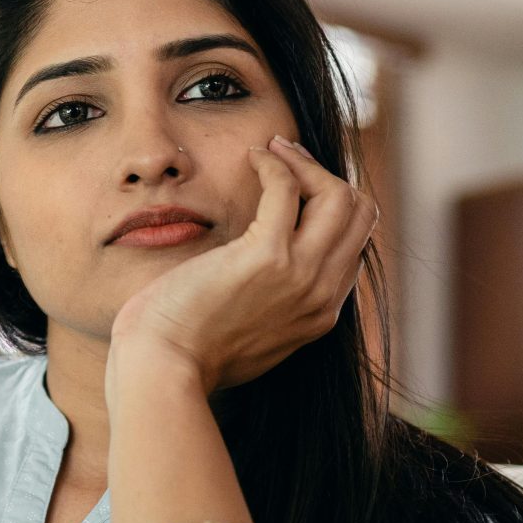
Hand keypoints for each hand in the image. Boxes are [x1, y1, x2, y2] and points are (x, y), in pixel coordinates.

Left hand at [106, 133, 378, 397]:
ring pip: (339, 197)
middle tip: (288, 159)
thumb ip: (270, 307)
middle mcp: (321, 295)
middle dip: (327, 178)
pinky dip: (274, 164)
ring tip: (272, 151)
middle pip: (359, 215)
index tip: (298, 187)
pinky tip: (252, 157)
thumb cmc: (187, 352)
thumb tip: (262, 279)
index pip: (353, 245)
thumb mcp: (248, 335)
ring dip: (306, 164)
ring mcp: (300, 275)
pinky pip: (287, 189)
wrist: (163, 370)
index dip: (330, 209)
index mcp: (319, 314)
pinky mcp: (267, 256)